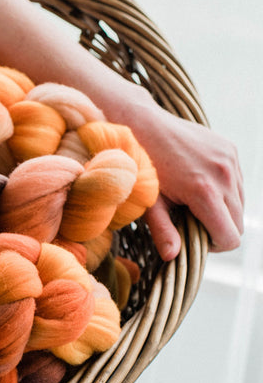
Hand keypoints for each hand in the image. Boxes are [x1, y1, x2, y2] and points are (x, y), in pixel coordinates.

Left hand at [134, 107, 243, 260]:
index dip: (213, 245)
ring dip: (222, 209)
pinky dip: (224, 190)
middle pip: (238, 223)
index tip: (192, 236)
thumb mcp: (149, 202)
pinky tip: (200, 183)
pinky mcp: (230, 149)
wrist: (142, 125)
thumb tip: (172, 256)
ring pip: (240, 203)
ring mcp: (229, 159)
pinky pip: (237, 182)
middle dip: (218, 228)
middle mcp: (223, 174)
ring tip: (194, 201)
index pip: (230, 238)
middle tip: (190, 220)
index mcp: (204, 192)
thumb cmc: (141, 167)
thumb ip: (163, 231)